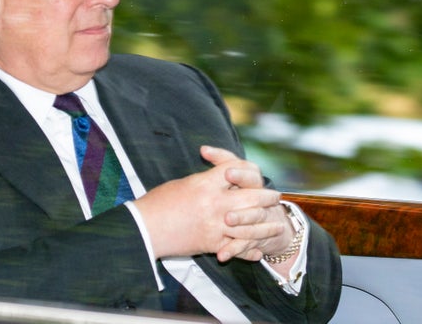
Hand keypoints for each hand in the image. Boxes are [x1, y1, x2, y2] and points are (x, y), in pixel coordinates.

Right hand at [133, 146, 282, 258]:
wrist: (145, 229)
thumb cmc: (158, 202)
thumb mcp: (183, 183)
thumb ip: (205, 181)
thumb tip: (220, 179)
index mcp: (205, 184)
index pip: (237, 170)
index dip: (247, 170)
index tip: (254, 173)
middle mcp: (214, 204)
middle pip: (252, 197)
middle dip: (267, 197)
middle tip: (275, 197)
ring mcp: (215, 225)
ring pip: (250, 226)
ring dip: (266, 226)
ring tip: (276, 225)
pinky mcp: (212, 244)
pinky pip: (237, 247)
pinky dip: (249, 250)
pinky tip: (257, 250)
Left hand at [201, 146, 294, 262]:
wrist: (273, 224)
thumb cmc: (244, 193)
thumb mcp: (235, 175)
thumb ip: (221, 160)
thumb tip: (203, 148)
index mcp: (252, 180)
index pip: (250, 170)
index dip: (240, 171)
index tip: (227, 172)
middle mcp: (259, 198)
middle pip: (255, 193)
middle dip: (242, 197)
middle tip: (228, 193)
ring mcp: (260, 218)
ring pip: (254, 217)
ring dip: (242, 219)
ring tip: (227, 220)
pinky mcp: (256, 239)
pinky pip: (247, 245)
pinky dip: (234, 250)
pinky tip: (222, 255)